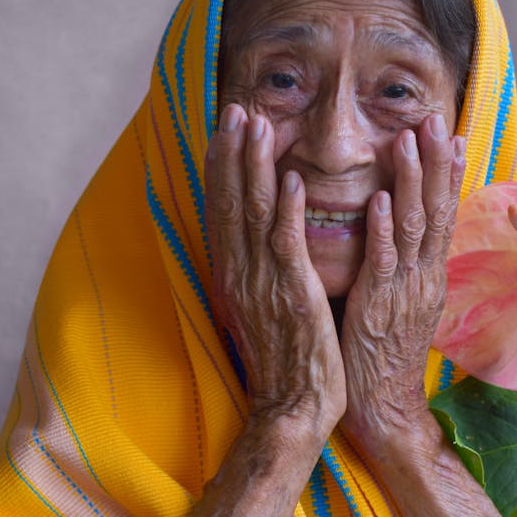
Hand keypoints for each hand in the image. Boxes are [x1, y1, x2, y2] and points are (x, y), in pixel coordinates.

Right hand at [206, 104, 345, 438]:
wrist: (292, 406)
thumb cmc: (285, 362)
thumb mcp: (262, 310)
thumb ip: (257, 272)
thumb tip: (256, 242)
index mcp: (234, 276)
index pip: (223, 210)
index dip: (223, 167)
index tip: (226, 128)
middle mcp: (241, 274)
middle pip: (231, 202)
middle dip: (233, 153)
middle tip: (236, 109)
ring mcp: (264, 283)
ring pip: (254, 214)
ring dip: (255, 167)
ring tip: (258, 124)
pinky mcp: (293, 295)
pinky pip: (287, 244)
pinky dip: (288, 209)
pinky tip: (292, 177)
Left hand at [339, 113, 464, 457]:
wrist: (384, 405)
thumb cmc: (381, 356)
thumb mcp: (398, 303)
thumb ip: (399, 267)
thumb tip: (392, 231)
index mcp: (426, 275)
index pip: (442, 215)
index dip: (446, 174)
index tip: (450, 135)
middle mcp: (422, 277)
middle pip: (437, 211)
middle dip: (437, 163)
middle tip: (436, 120)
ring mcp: (404, 291)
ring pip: (414, 227)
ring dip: (413, 181)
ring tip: (411, 141)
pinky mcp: (379, 307)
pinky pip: (384, 262)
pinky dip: (384, 229)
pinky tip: (383, 200)